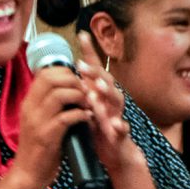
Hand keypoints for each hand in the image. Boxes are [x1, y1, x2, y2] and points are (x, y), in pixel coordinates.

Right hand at [13, 64, 89, 187]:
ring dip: (79, 96)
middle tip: (86, 92)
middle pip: (51, 78)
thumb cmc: (39, 146)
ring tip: (88, 105)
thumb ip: (49, 104)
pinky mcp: (47, 137)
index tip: (78, 82)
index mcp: (29, 102)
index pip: (45, 73)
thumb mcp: (39, 120)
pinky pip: (66, 117)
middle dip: (74, 81)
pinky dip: (81, 115)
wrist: (28, 174)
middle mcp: (30, 108)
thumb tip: (70, 87)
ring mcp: (37, 122)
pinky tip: (87, 118)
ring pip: (59, 95)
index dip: (65, 72)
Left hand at [74, 32, 139, 174]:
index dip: (89, 53)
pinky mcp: (121, 134)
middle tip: (82, 65)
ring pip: (115, 101)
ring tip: (97, 89)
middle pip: (106, 80)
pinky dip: (119, 126)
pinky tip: (115, 125)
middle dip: (95, 72)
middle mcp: (110, 100)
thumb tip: (66, 70)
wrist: (115, 154)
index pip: (95, 69)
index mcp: (100, 93)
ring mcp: (117, 115)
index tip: (81, 34)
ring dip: (107, 94)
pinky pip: (122, 128)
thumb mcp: (88, 106)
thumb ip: (81, 90)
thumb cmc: (99, 128)